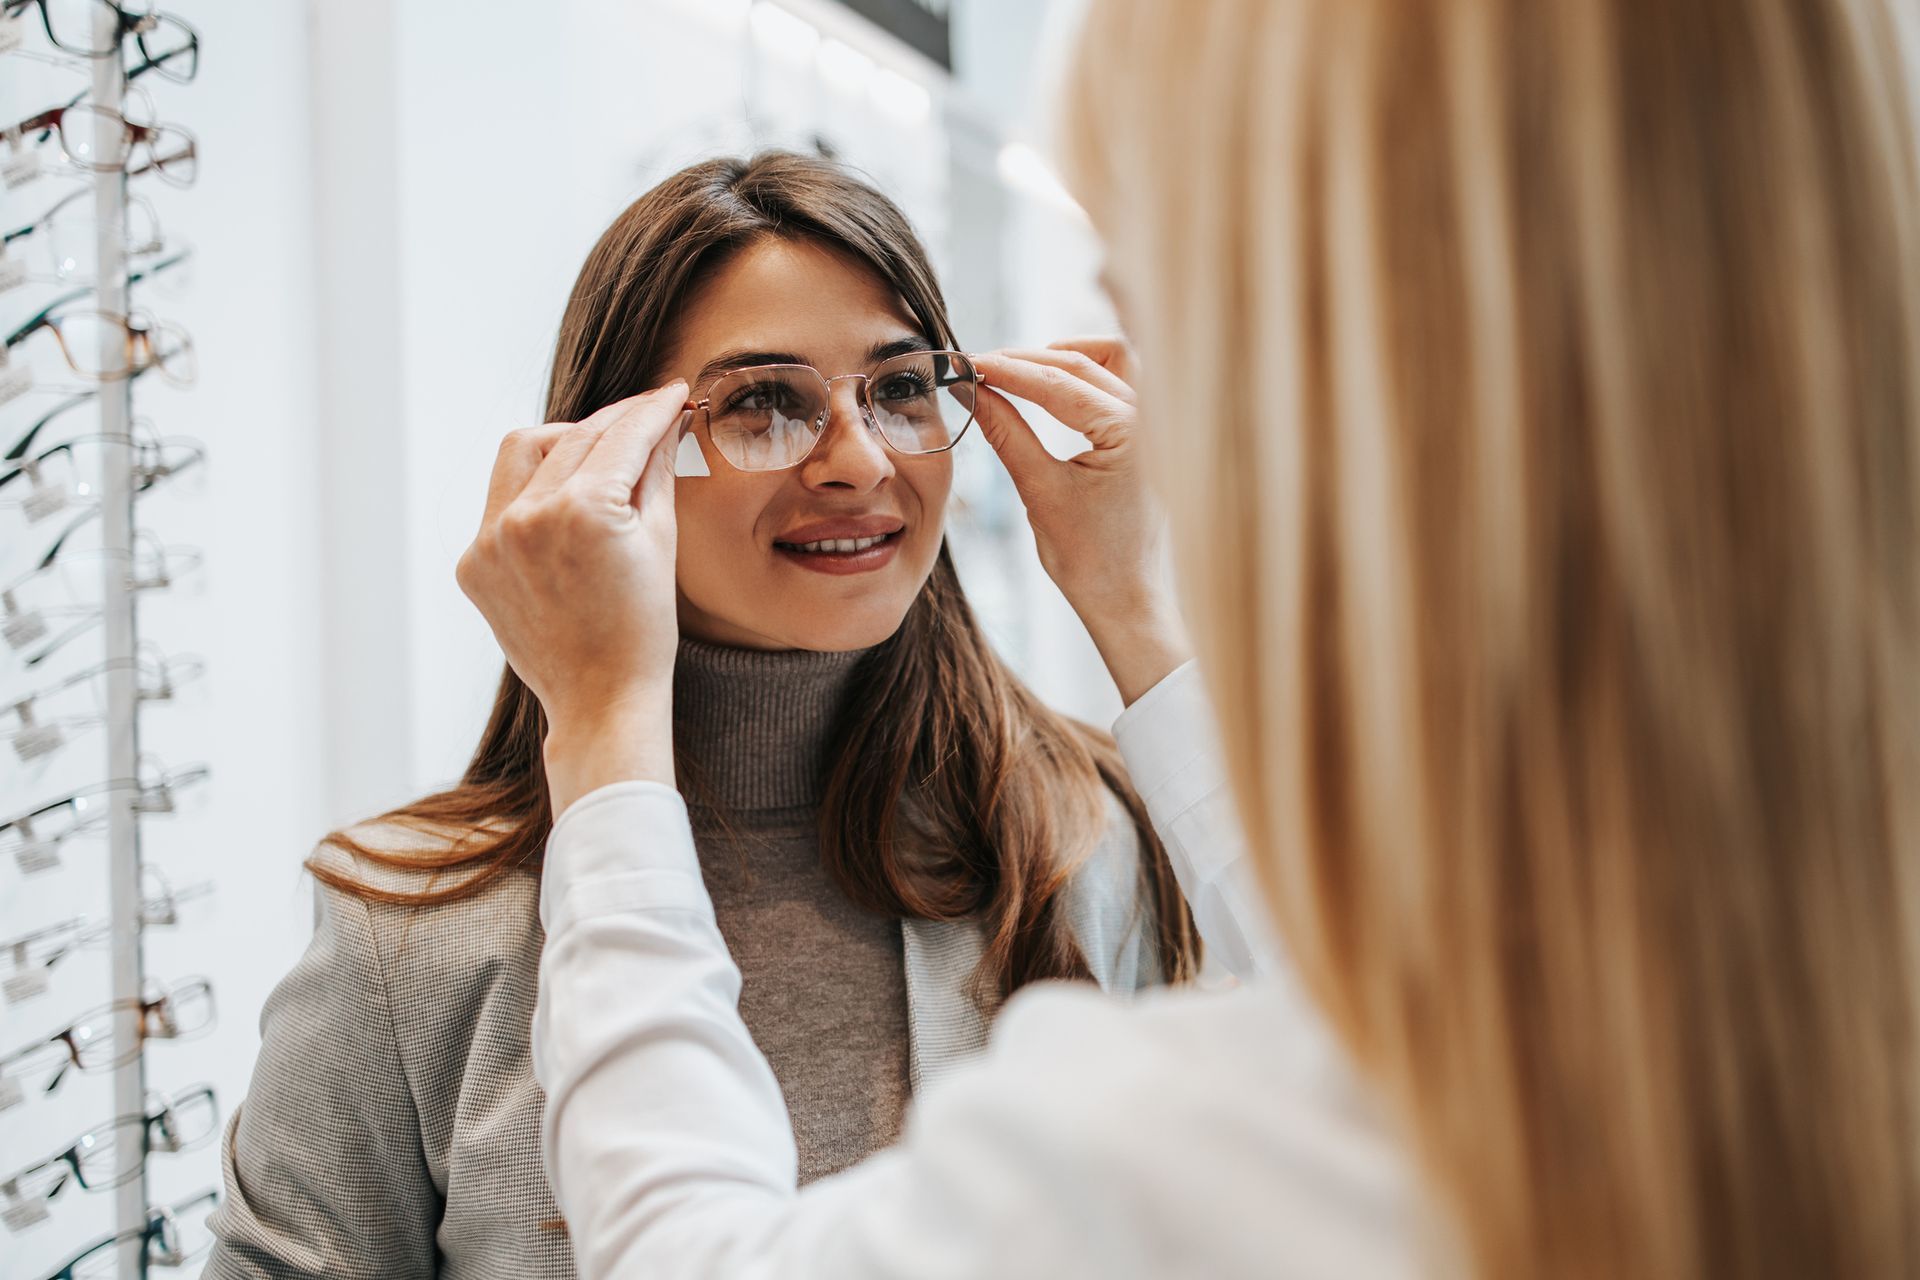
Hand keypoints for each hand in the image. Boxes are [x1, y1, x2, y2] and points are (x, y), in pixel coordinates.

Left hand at [455, 382, 686, 811]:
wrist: (602, 699)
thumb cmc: (644, 630)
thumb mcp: (660, 541)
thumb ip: (655, 471)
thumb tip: (661, 424)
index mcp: (582, 509)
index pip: (621, 435)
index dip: (652, 409)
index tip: (672, 393)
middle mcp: (526, 516)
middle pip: (573, 435)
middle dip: (614, 423)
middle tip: (645, 420)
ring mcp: (491, 540)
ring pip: (523, 452)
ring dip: (564, 443)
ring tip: (599, 457)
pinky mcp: (474, 563)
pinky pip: (502, 502)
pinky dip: (535, 493)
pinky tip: (567, 508)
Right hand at [971, 339, 1191, 705]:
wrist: (1128, 599)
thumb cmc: (1092, 561)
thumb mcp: (1040, 491)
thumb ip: (1007, 433)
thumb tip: (972, 392)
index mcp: (1131, 433)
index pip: (1059, 383)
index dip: (1007, 370)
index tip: (967, 364)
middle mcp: (1152, 419)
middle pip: (1082, 362)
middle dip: (1026, 361)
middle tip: (978, 369)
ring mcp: (1156, 423)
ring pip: (1110, 359)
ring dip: (1063, 357)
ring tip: (1016, 372)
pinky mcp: (1150, 433)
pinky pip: (1121, 381)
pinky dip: (1087, 373)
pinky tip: (1052, 386)